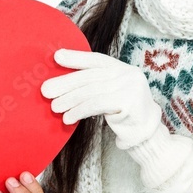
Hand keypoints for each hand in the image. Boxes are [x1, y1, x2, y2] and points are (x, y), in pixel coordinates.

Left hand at [41, 48, 162, 148]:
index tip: (56, 56)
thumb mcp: (110, 94)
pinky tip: (68, 118)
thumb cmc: (123, 114)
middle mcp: (129, 74)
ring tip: (55, 107)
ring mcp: (131, 87)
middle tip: (46, 90)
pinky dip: (79, 110)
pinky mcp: (128, 103)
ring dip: (69, 100)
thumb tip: (60, 84)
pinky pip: (96, 104)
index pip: (97, 59)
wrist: (146, 135)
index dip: (76, 57)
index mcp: (124, 68)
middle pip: (90, 76)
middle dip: (65, 83)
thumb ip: (93, 84)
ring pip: (91, 91)